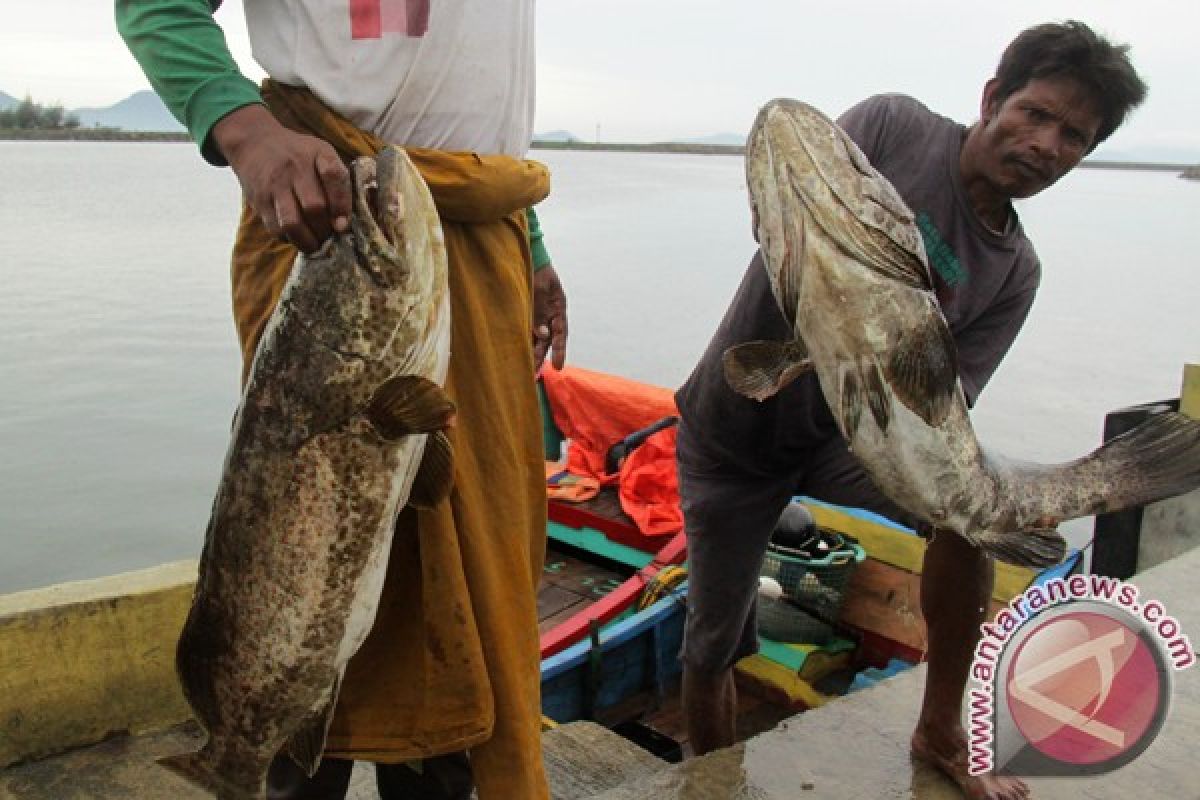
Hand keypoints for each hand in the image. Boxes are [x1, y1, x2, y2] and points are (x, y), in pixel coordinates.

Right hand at [212, 104, 350, 252]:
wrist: (255, 142)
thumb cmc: (299, 155)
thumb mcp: (322, 154)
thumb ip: (339, 181)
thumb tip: (343, 223)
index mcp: (318, 153)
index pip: (333, 176)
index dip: (341, 204)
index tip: (342, 225)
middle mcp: (296, 167)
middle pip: (314, 206)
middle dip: (325, 230)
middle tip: (329, 237)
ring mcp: (275, 185)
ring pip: (292, 223)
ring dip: (307, 241)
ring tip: (314, 245)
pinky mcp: (260, 200)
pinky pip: (276, 228)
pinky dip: (290, 239)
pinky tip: (297, 237)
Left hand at [532, 263, 567, 369]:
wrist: (529, 257)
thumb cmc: (537, 271)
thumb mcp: (540, 290)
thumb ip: (540, 312)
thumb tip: (542, 335)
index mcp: (558, 308)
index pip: (560, 333)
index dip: (559, 351)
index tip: (557, 367)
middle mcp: (550, 314)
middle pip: (547, 340)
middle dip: (540, 356)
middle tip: (533, 373)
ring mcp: (539, 314)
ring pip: (536, 337)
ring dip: (531, 351)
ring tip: (525, 368)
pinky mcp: (527, 313)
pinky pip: (526, 329)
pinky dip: (523, 340)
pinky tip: (517, 351)